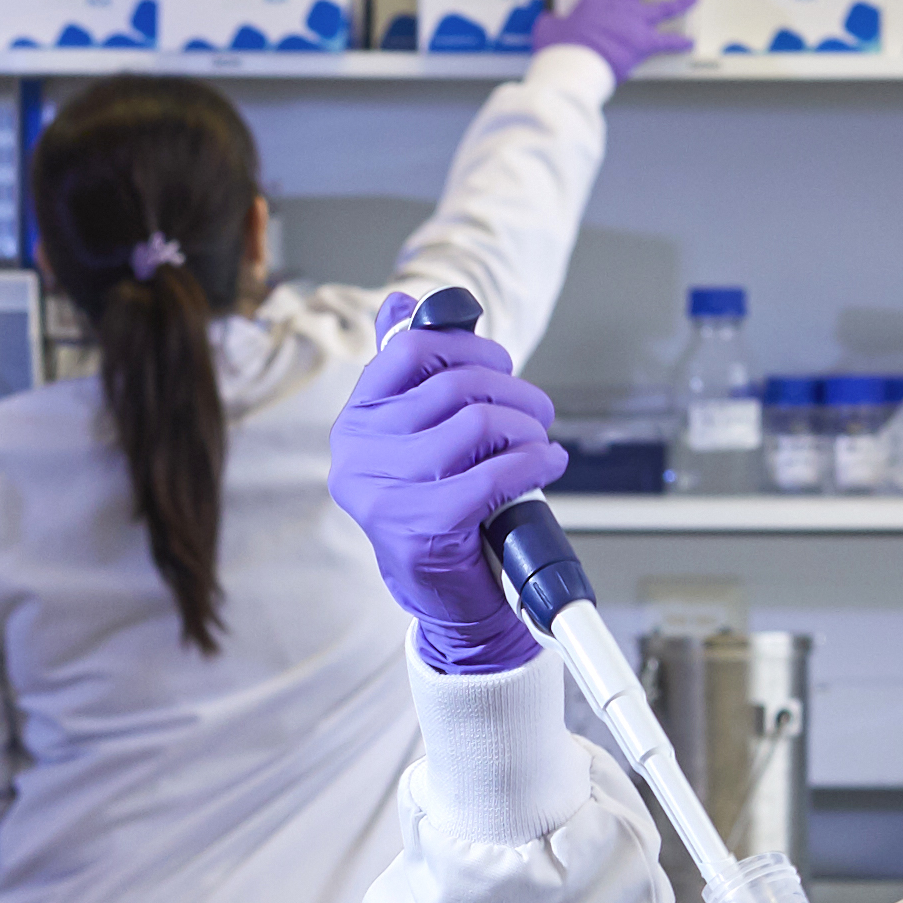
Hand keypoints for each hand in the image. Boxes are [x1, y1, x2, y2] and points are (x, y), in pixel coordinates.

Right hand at [333, 291, 566, 672]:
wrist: (446, 599)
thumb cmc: (440, 509)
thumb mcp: (417, 436)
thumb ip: (407, 374)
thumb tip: (401, 303)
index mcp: (356, 420)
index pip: (409, 350)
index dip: (469, 346)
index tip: (501, 364)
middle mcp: (358, 452)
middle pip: (454, 386)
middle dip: (514, 393)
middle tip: (539, 412)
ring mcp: (384, 493)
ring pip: (477, 425)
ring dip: (527, 430)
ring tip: (540, 444)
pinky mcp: (420, 528)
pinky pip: (494, 475)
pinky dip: (534, 464)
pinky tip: (546, 465)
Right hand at [534, 0, 694, 83]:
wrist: (577, 68)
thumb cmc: (560, 49)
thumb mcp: (547, 30)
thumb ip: (551, 22)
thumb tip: (548, 21)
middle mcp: (619, 6)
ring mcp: (634, 23)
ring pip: (663, 8)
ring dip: (680, 1)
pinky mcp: (643, 43)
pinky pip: (665, 43)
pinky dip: (678, 44)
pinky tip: (690, 43)